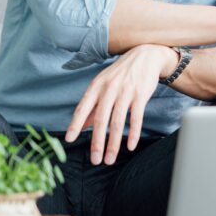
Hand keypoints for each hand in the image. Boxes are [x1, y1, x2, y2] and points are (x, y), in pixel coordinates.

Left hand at [65, 44, 176, 164]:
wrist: (146, 56)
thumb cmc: (121, 73)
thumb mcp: (103, 85)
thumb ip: (92, 105)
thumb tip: (80, 126)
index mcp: (97, 86)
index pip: (83, 108)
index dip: (75, 124)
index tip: (69, 139)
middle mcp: (109, 89)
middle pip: (101, 119)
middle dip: (97, 142)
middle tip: (95, 160)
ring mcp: (126, 92)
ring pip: (118, 122)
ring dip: (113, 143)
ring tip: (110, 159)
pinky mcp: (141, 95)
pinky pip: (136, 118)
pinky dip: (133, 133)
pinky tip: (130, 146)